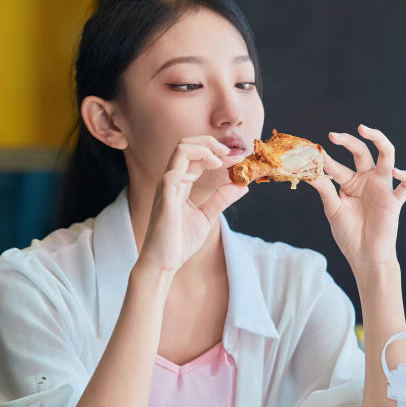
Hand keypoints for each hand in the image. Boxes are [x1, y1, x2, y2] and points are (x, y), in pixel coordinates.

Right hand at [139, 136, 248, 275]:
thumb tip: (242, 186)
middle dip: (210, 142)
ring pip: (180, 151)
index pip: (195, 153)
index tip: (237, 159)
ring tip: (219, 162)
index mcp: (181, 182)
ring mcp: (167, 189)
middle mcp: (172, 180)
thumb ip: (221, 199)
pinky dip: (188, 172)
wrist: (163, 264)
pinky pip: (171, 176)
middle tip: (229, 154)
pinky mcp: (165, 201)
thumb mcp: (206, 216)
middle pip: (186, 144)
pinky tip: (199, 178)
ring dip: (203, 150)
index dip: (217, 151)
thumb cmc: (179, 241)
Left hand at [306, 124, 405, 286]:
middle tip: (333, 135)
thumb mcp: (333, 209)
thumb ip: (325, 190)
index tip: (312, 154)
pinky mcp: (394, 201)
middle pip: (361, 152)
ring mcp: (381, 188)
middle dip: (348, 140)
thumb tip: (311, 172)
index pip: (337, 164)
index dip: (325, 159)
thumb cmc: (349, 234)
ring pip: (386, 157)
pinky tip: (397, 172)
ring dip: (379, 140)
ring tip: (365, 130)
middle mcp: (366, 180)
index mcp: (350, 182)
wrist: (364, 256)